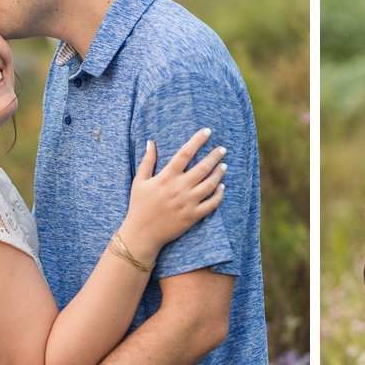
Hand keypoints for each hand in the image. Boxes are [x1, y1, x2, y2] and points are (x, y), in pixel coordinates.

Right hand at [122, 129, 225, 257]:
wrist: (142, 233)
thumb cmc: (139, 206)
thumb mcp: (139, 181)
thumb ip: (147, 161)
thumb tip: (151, 142)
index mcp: (166, 177)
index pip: (185, 153)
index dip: (198, 140)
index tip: (207, 131)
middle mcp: (179, 188)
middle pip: (203, 167)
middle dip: (215, 156)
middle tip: (222, 149)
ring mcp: (187, 203)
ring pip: (210, 184)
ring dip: (219, 173)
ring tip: (224, 166)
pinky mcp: (193, 216)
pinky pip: (211, 204)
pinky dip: (219, 194)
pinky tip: (222, 187)